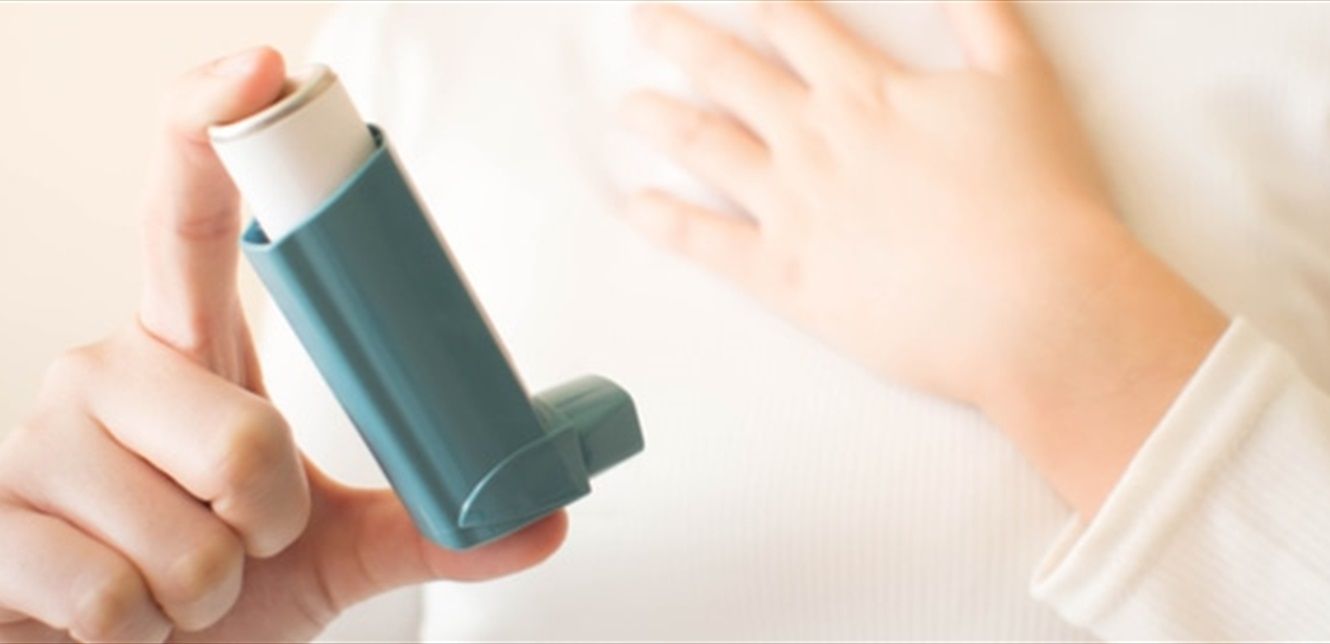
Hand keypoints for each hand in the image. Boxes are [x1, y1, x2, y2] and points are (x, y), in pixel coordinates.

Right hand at [0, 48, 564, 642]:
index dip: (215, 127)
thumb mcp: (321, 551)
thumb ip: (424, 526)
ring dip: (202, 594)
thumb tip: (543, 519)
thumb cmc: (206, 588)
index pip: (190, 215)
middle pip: (245, 436)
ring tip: (165, 589)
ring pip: (187, 540)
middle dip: (267, 526)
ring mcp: (35, 444)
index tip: (266, 69)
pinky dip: (136, 639)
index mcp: (186, 351)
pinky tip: (107, 625)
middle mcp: (103, 375)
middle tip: (235, 543)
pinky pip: (113, 601)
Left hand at [620, 1, 1226, 515]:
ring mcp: (792, 207)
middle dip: (682, 39)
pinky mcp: (786, 276)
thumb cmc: (1038, 196)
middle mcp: (814, 138)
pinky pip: (710, 243)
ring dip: (662, 120)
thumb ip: (980, 15)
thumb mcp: (1021, 81)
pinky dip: (668, 223)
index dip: (765, 2)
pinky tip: (638, 208)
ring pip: (707, 147)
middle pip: (731, 73)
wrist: (1033, 302)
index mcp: (865, 90)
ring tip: (630, 108)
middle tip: (643, 21)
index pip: (794, 25)